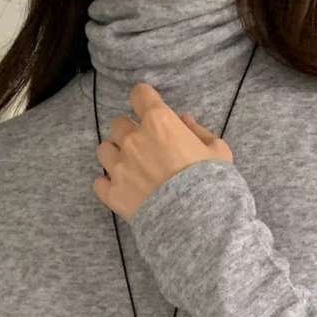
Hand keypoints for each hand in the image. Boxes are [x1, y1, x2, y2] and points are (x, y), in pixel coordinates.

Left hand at [93, 82, 233, 222]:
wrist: (195, 222)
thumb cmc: (210, 184)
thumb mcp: (217, 151)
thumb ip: (198, 131)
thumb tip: (184, 120)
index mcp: (159, 122)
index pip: (140, 94)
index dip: (144, 99)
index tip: (147, 107)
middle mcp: (134, 140)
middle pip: (118, 123)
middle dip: (129, 131)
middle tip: (142, 146)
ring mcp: (120, 167)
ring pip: (104, 149)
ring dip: (114, 155)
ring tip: (128, 168)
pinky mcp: (113, 193)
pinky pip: (99, 183)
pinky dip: (108, 185)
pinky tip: (121, 190)